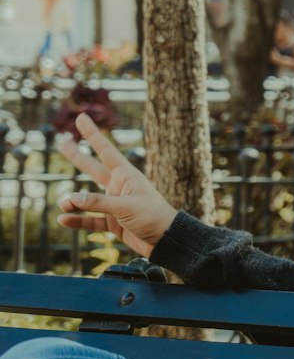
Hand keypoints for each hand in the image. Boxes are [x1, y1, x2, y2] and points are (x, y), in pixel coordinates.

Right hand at [56, 113, 177, 257]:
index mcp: (126, 176)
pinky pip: (91, 220)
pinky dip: (78, 220)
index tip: (81, 117)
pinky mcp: (113, 223)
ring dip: (75, 202)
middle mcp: (119, 187)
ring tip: (63, 205)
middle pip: (93, 169)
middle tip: (62, 144)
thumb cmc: (153, 217)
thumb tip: (72, 199)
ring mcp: (115, 205)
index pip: (106, 150)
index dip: (92, 134)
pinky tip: (63, 220)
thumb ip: (98, 203)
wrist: (166, 240)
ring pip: (88, 199)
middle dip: (78, 157)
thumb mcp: (126, 207)